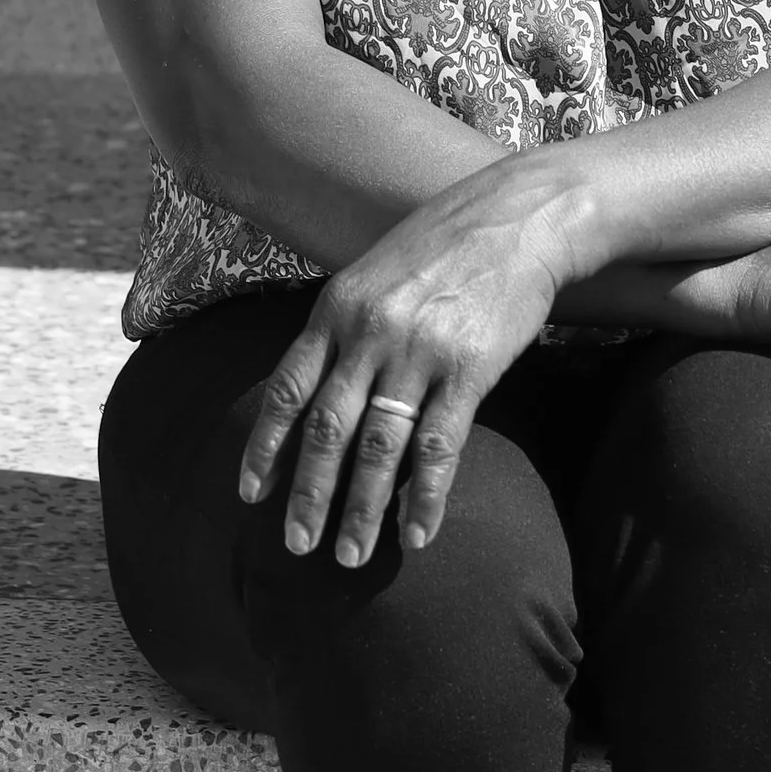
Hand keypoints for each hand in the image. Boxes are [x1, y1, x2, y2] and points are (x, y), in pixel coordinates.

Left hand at [237, 170, 571, 567]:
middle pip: (325, 430)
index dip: (265, 448)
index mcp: (337, 307)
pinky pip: (440, 446)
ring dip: (361, 510)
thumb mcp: (376, 269)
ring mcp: (419, 351)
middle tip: (295, 547)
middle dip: (307, 495)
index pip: (287, 390)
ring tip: (350, 557)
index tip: (250, 495)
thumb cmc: (448, 241)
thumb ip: (345, 323)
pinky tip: (418, 534)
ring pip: (378, 448)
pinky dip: (426, 497)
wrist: (520, 214)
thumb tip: (317, 383)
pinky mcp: (469, 369)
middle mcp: (369, 332)